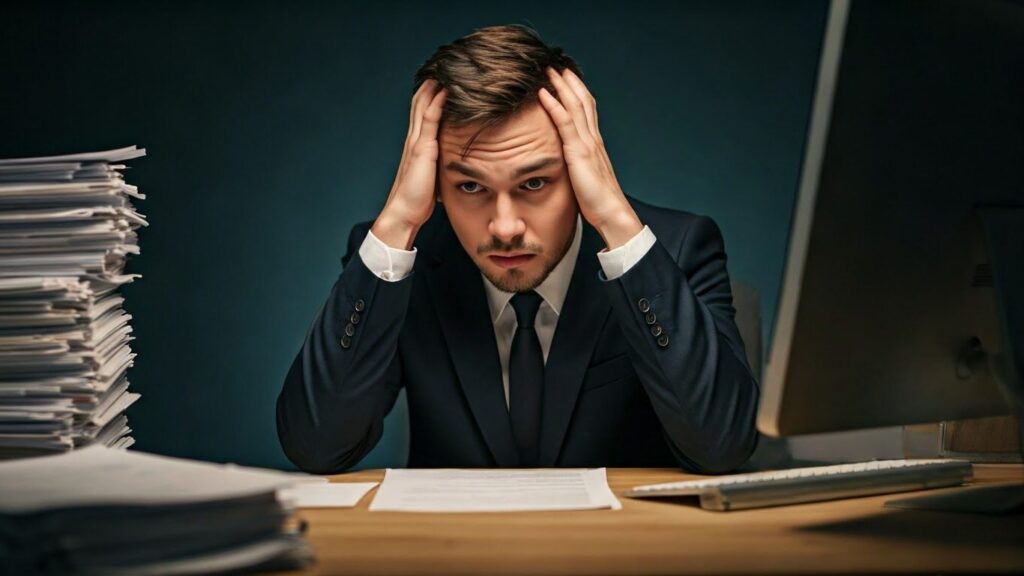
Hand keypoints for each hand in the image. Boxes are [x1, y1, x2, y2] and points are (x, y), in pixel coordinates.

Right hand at [372, 79, 447, 249]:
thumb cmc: (418, 199)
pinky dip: (437, 102)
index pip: (423, 110)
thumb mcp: (432, 175)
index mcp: (417, 143)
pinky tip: (446, 89)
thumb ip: (439, 164)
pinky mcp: (422, 148)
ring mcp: (417, 141)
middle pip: (421, 101)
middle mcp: (415, 138)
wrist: (404, 212)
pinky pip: (430, 119)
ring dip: (434, 86)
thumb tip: (455, 162)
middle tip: (446, 65)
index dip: (431, 93)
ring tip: (446, 68)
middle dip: (432, 82)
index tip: (444, 79)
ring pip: (424, 105)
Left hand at [537, 67, 642, 248]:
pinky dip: (554, 104)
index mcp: (595, 144)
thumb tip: (568, 165)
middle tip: (556, 65)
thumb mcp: (585, 178)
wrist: (611, 213)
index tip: (566, 78)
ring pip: (575, 105)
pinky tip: (544, 93)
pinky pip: (565, 122)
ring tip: (548, 70)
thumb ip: (578, 166)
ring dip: (561, 85)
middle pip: (583, 100)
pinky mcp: (579, 152)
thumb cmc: (598, 202)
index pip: (587, 110)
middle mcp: (593, 138)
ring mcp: (587, 143)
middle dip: (569, 81)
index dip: (577, 92)